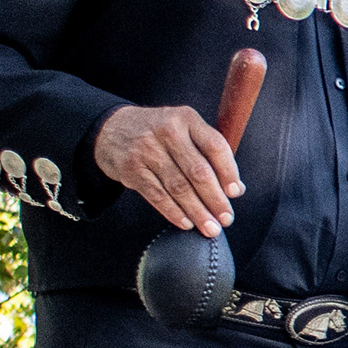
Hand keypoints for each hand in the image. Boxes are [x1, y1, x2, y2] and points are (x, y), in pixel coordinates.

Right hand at [91, 103, 243, 235]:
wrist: (111, 129)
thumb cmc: (159, 133)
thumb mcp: (183, 128)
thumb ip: (207, 151)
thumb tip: (234, 188)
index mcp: (187, 119)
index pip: (215, 146)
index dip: (229, 172)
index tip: (236, 193)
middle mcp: (167, 131)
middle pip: (198, 171)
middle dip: (215, 199)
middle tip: (226, 219)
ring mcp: (147, 150)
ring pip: (179, 187)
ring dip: (198, 211)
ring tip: (210, 228)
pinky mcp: (131, 169)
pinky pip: (157, 195)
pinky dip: (174, 212)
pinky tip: (187, 223)